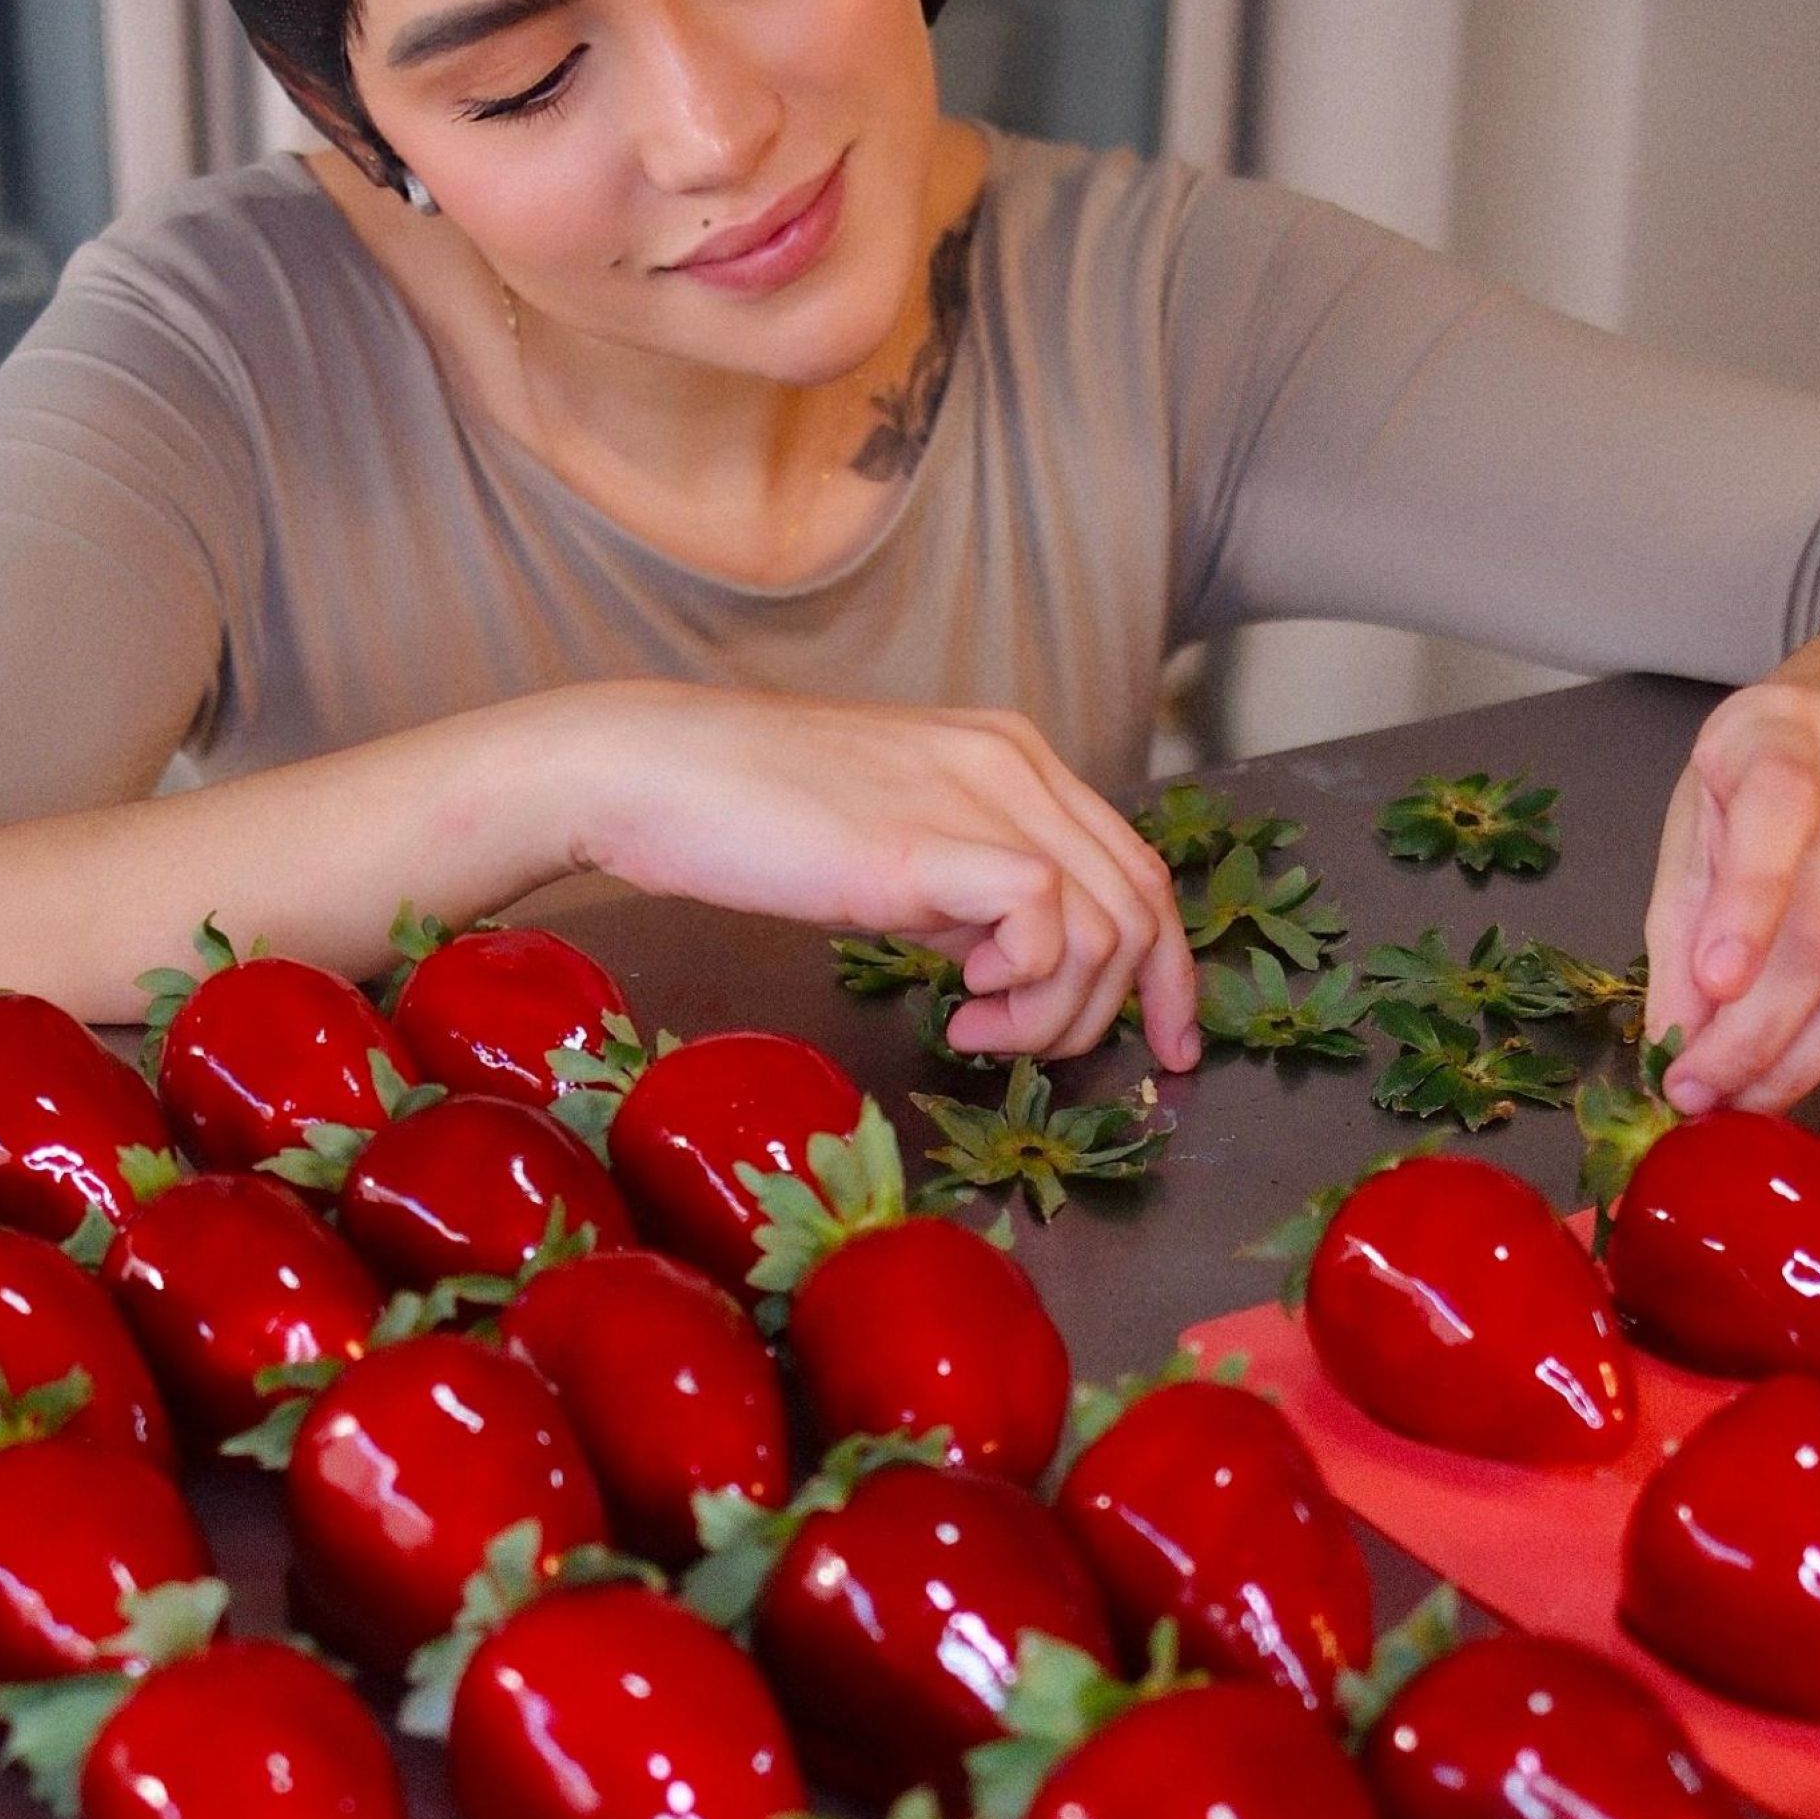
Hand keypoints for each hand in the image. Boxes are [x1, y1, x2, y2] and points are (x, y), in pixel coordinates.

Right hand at [556, 680, 1201, 1071]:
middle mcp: (1016, 765)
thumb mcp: (889, 851)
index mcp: (1011, 758)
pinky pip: (1047, 923)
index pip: (1135, 866)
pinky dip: (1025, 990)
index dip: (1166, 967)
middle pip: (1144, 899)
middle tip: (1058, 1060)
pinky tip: (959, 1007)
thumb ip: (961, 890)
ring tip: (976, 1032)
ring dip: (1055, 1012)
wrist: (653, 775)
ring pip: (1105, 924)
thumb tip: (1006, 961)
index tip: (1159, 1045)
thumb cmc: (746, 817)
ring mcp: (981, 796)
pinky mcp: (936, 842)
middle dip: (1134, 1005)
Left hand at [1643, 681, 1819, 1112]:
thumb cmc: (1758, 790)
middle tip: (1710, 1092)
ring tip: (1758, 1091)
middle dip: (1761, 1031)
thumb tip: (1678, 1039)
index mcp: (1780, 733)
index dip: (1746, 908)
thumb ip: (1683, 930)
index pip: (1778, 812)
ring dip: (1815, 1053)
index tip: (1712, 989)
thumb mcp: (1698, 831)